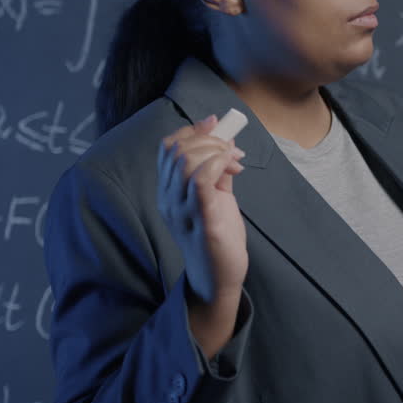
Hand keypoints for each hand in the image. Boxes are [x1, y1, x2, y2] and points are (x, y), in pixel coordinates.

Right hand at [157, 114, 248, 306]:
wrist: (218, 279)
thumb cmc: (217, 239)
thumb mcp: (217, 199)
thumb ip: (218, 172)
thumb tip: (227, 141)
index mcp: (169, 192)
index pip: (168, 149)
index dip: (191, 130)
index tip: (215, 124)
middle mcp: (169, 199)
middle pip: (177, 150)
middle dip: (208, 139)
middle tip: (232, 149)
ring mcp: (181, 210)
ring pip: (185, 161)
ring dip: (215, 150)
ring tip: (235, 159)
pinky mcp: (201, 220)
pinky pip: (200, 181)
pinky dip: (217, 164)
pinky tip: (232, 166)